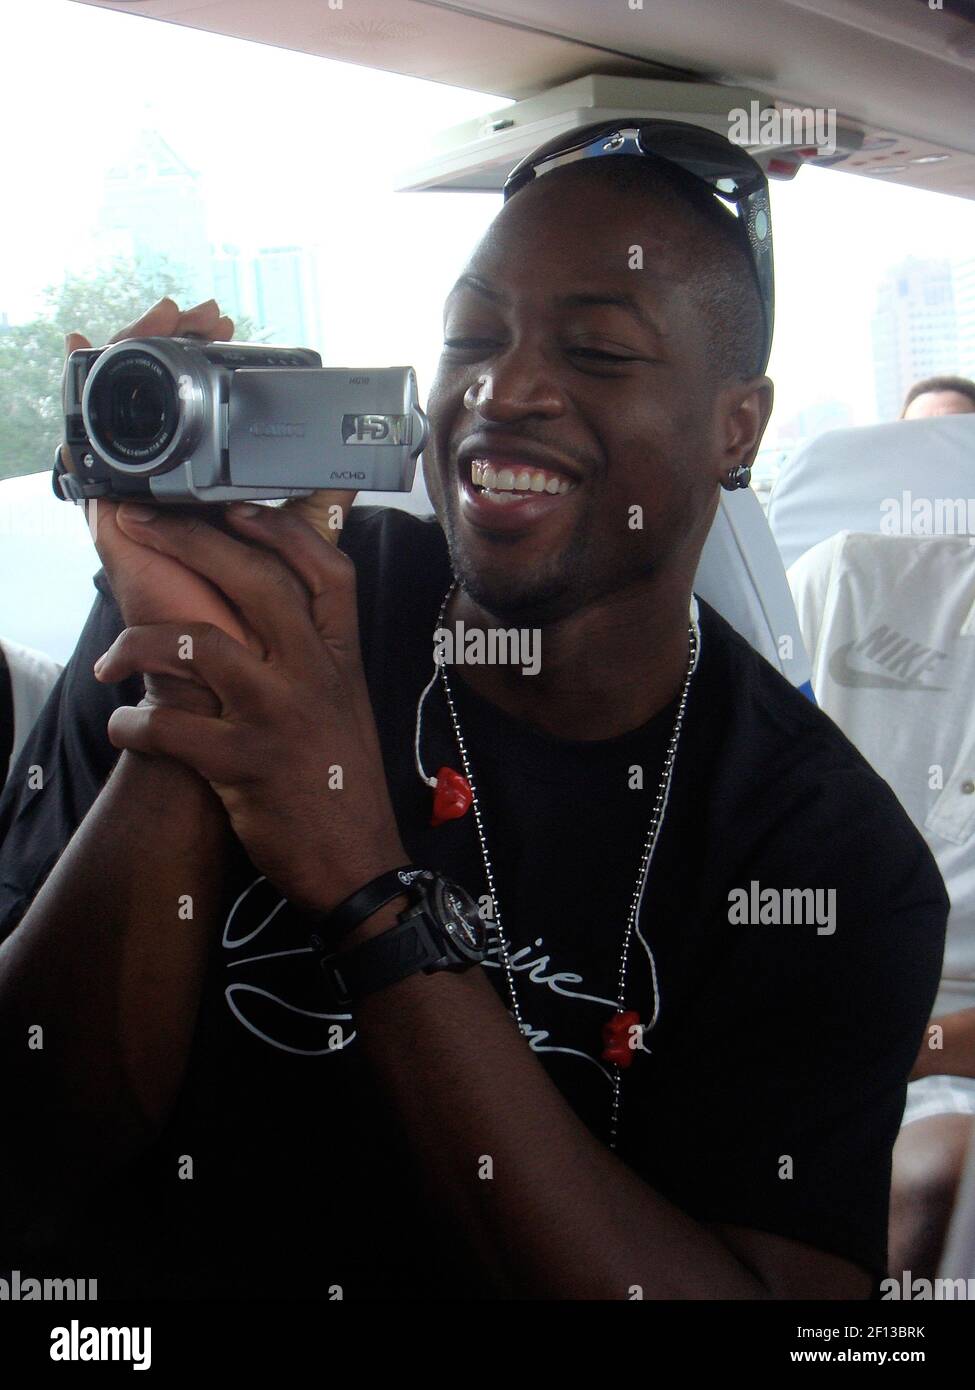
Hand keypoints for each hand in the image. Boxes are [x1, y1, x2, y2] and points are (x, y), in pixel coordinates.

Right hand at [64, 297, 358, 713]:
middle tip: (191, 308)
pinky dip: (89, 398)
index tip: (220, 319)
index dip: (203, 364)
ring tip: (156, 314)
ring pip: (125, 416)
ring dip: (133, 356)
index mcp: (211, 496)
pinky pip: (92, 452)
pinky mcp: (116, 522)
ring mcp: (142, 505)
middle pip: (159, 405)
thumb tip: (356, 462)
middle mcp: (174, 494)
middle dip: (168, 345)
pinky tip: (89, 346)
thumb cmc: (270, 631)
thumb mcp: (302, 550)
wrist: (237, 690)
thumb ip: (318, 505)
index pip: (200, 415)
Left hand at [92, 501, 406, 909]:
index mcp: (342, 658)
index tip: (234, 508)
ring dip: (136, 644)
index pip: (325, 570)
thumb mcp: (346, 704)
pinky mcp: (243, 765)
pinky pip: (168, 728)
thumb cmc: (343, 782)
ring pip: (195, 645)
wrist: (357, 863)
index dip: (279, 530)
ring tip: (110, 661)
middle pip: (254, 582)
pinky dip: (132, 725)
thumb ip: (316, 655)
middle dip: (191, 543)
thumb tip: (272, 613)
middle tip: (145, 528)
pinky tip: (123, 726)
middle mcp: (314, 675)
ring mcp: (279, 716)